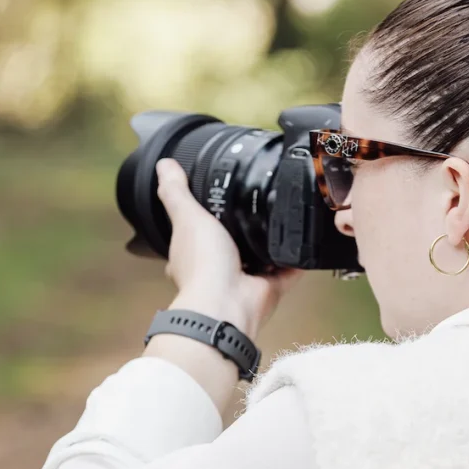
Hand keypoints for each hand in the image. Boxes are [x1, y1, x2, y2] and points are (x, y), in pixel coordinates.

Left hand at [154, 158, 302, 335]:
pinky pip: (287, 271)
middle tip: (255, 209)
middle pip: (229, 246)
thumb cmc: (202, 265)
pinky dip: (296, 260)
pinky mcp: (269, 288)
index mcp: (192, 256)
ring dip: (270, 245)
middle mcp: (216, 270)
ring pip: (259, 258)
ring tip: (283, 219)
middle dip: (241, 233)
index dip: (199, 222)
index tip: (211, 206)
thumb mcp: (187, 218)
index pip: (193, 236)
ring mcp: (244, 280)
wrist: (228, 303)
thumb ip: (176, 192)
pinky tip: (304, 242)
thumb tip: (163, 166)